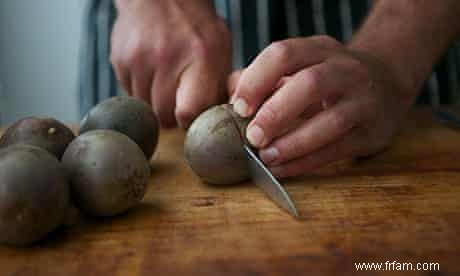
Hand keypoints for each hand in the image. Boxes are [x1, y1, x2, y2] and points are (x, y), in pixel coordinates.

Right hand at [111, 0, 231, 127]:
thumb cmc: (195, 26)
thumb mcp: (220, 49)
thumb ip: (218, 85)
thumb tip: (215, 120)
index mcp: (200, 57)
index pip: (188, 112)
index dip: (189, 121)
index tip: (192, 117)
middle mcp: (167, 58)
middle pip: (163, 115)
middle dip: (172, 114)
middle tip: (179, 100)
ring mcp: (139, 59)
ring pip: (144, 106)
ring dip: (155, 102)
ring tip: (165, 81)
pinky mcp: (120, 60)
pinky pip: (129, 93)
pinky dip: (141, 89)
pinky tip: (151, 71)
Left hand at [229, 36, 415, 177]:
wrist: (387, 83)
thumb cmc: (330, 79)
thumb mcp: (302, 66)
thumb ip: (265, 78)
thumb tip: (230, 94)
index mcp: (320, 49)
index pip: (283, 55)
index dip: (256, 80)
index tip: (237, 108)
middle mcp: (345, 70)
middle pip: (309, 84)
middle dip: (275, 113)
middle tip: (251, 136)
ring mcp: (364, 101)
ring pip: (330, 122)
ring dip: (292, 143)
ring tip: (266, 158)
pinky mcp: (373, 132)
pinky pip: (338, 150)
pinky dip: (306, 162)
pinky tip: (282, 170)